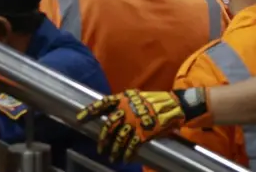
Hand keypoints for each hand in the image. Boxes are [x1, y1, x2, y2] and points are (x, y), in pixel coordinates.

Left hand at [77, 89, 204, 161]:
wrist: (176, 105)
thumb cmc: (157, 101)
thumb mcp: (139, 97)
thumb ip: (125, 105)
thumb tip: (111, 116)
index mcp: (126, 98)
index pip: (104, 103)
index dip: (91, 110)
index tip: (79, 118)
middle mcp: (128, 109)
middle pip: (108, 125)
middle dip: (102, 138)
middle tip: (100, 147)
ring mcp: (135, 121)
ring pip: (118, 138)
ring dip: (113, 150)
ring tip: (112, 157)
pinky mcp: (144, 132)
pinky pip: (131, 145)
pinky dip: (127, 153)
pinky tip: (125, 158)